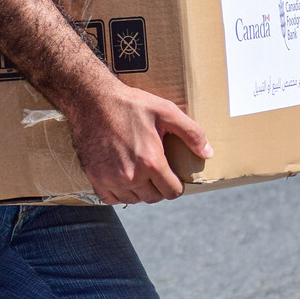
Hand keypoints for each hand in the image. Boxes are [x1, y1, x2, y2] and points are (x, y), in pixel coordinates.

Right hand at [64, 83, 210, 205]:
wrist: (91, 98)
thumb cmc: (129, 103)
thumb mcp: (165, 111)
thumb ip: (191, 132)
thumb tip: (208, 153)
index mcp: (151, 162)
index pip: (173, 192)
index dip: (176, 184)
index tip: (172, 174)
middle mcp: (131, 176)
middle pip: (154, 197)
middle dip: (158, 186)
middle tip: (154, 170)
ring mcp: (111, 179)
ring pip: (134, 199)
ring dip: (139, 190)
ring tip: (138, 172)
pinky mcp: (95, 177)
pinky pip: (111, 199)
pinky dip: (118, 192)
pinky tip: (121, 178)